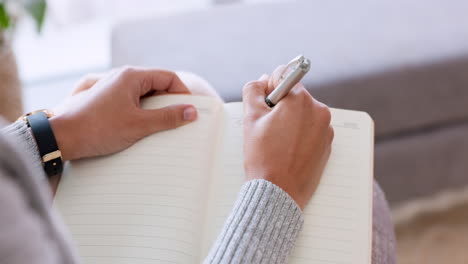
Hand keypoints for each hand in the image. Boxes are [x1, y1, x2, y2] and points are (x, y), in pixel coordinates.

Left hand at [49, 67, 197, 160]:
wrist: (60, 137)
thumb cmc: (97, 128)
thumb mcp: (139, 125)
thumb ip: (167, 118)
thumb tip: (191, 112)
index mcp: (132, 76)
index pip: (169, 78)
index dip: (183, 94)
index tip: (190, 112)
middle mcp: (122, 76)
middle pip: (157, 85)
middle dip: (170, 103)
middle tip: (178, 121)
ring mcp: (112, 87)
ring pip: (144, 94)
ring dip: (155, 109)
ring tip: (160, 127)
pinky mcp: (105, 99)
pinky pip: (131, 101)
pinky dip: (141, 112)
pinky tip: (141, 128)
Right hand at [242, 69, 333, 209]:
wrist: (279, 192)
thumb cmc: (262, 156)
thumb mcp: (250, 118)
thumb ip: (253, 90)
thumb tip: (263, 81)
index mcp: (300, 100)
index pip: (284, 75)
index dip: (269, 87)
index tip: (264, 104)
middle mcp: (319, 110)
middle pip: (294, 95)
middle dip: (280, 105)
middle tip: (267, 128)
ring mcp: (326, 129)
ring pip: (303, 113)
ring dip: (290, 120)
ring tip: (278, 142)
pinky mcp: (328, 145)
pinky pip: (312, 130)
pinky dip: (300, 134)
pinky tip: (288, 150)